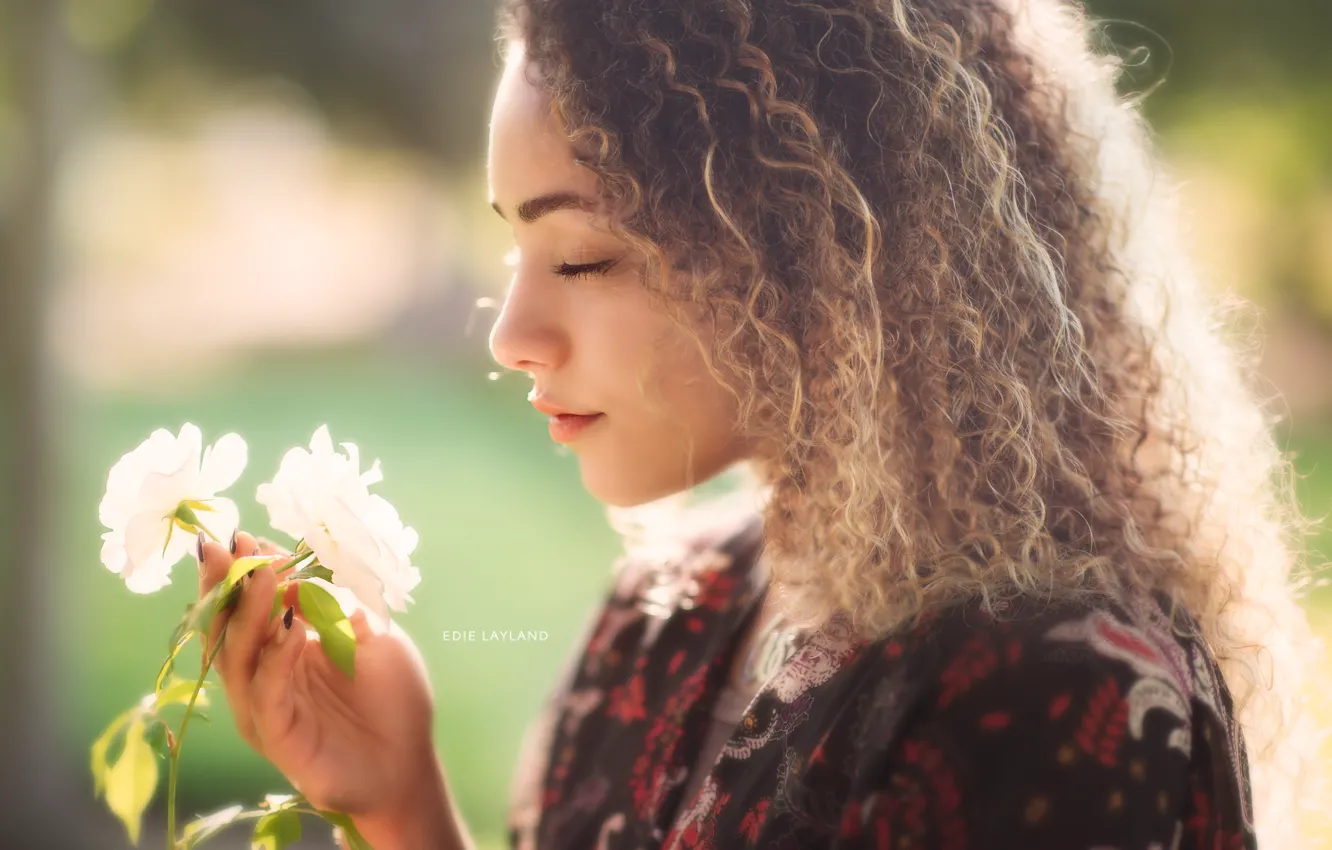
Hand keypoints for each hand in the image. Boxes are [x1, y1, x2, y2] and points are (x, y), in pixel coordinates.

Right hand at [197, 531, 452, 844]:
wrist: (408, 764)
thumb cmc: (394, 702)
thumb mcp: (371, 637)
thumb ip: (334, 607)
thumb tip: (298, 573)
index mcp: (282, 650)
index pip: (250, 605)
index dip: (246, 572)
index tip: (244, 535)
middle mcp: (263, 677)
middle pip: (229, 627)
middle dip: (227, 585)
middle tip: (227, 546)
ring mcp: (265, 707)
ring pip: (239, 657)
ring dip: (249, 614)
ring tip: (262, 576)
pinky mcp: (277, 737)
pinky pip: (268, 695)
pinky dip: (276, 661)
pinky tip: (292, 630)